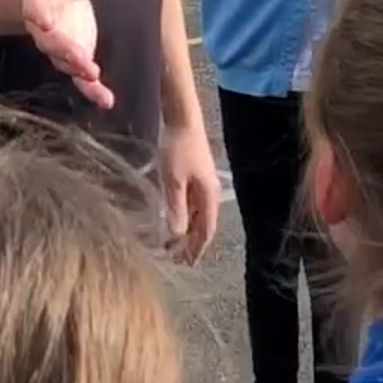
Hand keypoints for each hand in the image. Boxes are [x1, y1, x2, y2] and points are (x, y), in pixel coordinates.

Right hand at [14, 0, 112, 108]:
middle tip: (78, 59)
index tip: (38, 17)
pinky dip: (93, 89)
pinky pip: (83, 75)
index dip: (36, 11)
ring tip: (91, 77)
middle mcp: (47, 25)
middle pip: (50, 39)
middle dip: (62, 49)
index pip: (34, 4)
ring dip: (79, 70)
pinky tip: (106, 101)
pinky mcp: (78, 53)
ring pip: (67, 60)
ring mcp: (63, 42)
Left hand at [158, 120, 220, 263]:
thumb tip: (177, 236)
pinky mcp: (194, 173)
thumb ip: (175, 209)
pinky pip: (192, 202)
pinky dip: (184, 215)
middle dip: (193, 243)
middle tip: (178, 259)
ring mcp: (203, 182)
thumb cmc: (178, 148)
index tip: (188, 264)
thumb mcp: (173, 181)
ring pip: (197, 213)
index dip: (198, 249)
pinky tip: (172, 218)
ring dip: (187, 229)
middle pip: (204, 224)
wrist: (182, 117)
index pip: (207, 230)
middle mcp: (209, 191)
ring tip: (173, 243)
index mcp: (209, 195)